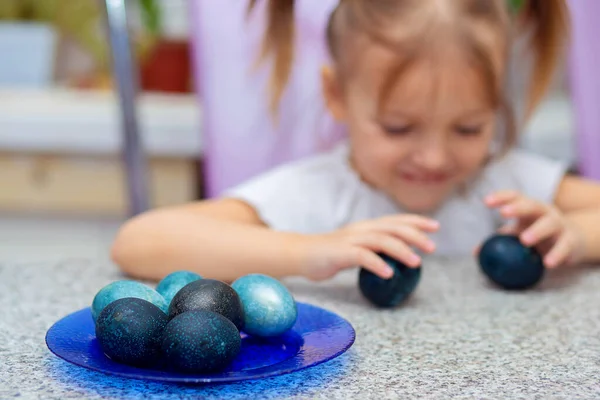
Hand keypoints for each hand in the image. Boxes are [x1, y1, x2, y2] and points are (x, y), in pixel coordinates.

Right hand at [300, 215, 438, 280]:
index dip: (416, 221)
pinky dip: (377, 264)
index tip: (435, 227)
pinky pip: (361, 257)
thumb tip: (398, 260)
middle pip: (392, 227)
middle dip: (414, 235)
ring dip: (400, 250)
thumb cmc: (331, 254)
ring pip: (380, 240)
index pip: (395, 220)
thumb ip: (375, 249)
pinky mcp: (340, 253)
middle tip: (432, 247)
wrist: (302, 255)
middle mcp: (361, 229)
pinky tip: (389, 274)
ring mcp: (350, 240)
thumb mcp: (357, 248)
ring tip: (416, 262)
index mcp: (366, 227)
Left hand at [484, 190, 584, 268]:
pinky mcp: (571, 240)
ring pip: (550, 223)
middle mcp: (544, 212)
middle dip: (518, 207)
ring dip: (537, 230)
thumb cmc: (537, 235)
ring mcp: (559, 225)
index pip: (515, 197)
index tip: (486, 202)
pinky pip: (565, 246)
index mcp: (528, 208)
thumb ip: (499, 240)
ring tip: (524, 240)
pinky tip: (548, 263)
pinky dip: (557, 253)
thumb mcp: (518, 235)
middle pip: (532, 205)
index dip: (501, 197)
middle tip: (503, 213)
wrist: (572, 241)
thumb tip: (476, 252)